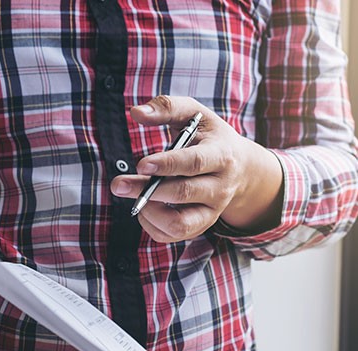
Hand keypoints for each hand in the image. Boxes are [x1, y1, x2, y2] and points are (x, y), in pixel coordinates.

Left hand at [111, 95, 283, 242]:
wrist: (240, 168)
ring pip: (181, 224)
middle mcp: (220, 187)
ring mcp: (212, 211)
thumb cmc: (209, 137)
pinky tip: (145, 208)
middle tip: (117, 184)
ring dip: (151, 213)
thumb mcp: (196, 114)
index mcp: (221, 155)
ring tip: (135, 198)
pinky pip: (174, 236)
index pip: (194, 163)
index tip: (141, 164)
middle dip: (147, 190)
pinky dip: (153, 226)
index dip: (167, 165)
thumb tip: (136, 113)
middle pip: (184, 193)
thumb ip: (167, 107)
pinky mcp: (202, 226)